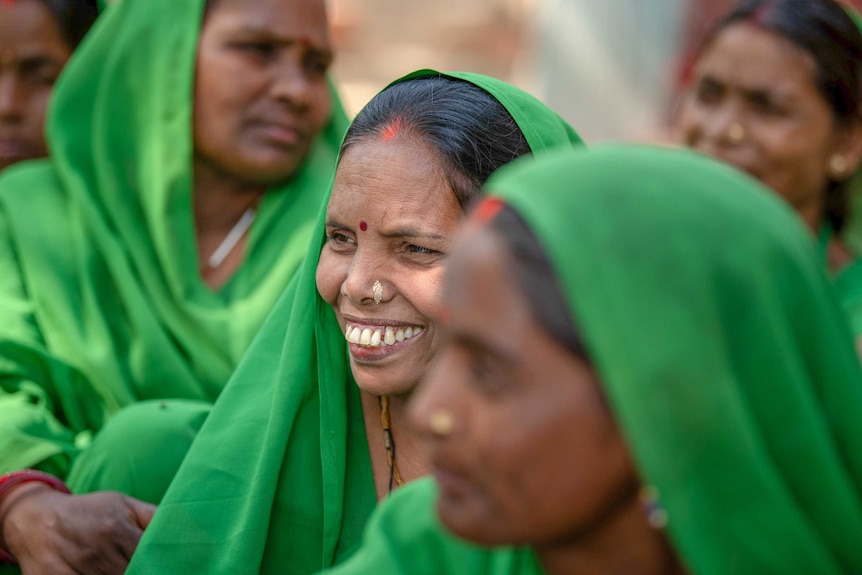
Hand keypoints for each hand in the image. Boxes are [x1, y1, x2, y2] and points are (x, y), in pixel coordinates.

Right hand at [0, 484, 155, 574]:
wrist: (35, 518)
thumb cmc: (88, 512)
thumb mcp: (122, 504)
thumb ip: (153, 516)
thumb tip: (183, 525)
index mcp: (117, 529)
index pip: (149, 556)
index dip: (161, 562)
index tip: (169, 564)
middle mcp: (97, 551)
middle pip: (132, 573)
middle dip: (143, 571)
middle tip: (149, 568)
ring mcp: (75, 569)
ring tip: (122, 569)